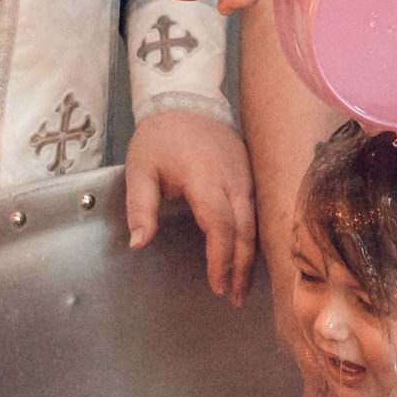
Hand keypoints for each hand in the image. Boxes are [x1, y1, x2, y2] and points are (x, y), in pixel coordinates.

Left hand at [123, 109, 256, 306]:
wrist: (187, 98)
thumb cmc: (160, 136)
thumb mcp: (140, 168)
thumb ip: (140, 207)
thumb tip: (138, 243)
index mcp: (205, 178)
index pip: (220, 225)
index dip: (221, 259)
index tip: (216, 285)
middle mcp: (233, 178)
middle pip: (245, 230)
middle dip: (241, 268)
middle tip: (235, 298)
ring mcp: (246, 175)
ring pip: (256, 223)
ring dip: (251, 256)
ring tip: (243, 287)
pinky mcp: (251, 173)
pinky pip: (258, 211)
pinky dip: (255, 237)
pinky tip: (249, 255)